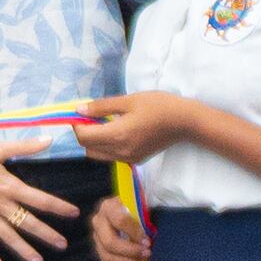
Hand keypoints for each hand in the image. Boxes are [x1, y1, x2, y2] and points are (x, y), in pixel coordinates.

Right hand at [0, 131, 79, 260]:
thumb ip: (25, 146)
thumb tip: (50, 139)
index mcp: (9, 187)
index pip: (40, 199)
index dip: (59, 207)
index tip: (75, 214)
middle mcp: (0, 205)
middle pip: (28, 223)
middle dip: (47, 235)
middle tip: (63, 245)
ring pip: (8, 237)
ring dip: (24, 250)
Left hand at [69, 91, 200, 164]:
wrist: (184, 122)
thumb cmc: (158, 106)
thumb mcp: (128, 101)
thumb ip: (101, 107)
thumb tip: (78, 110)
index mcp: (117, 135)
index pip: (83, 137)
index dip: (77, 125)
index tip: (80, 112)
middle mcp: (120, 152)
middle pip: (88, 148)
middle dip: (84, 132)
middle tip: (91, 116)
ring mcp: (128, 159)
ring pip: (98, 154)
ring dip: (94, 140)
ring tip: (104, 123)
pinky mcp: (135, 160)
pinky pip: (111, 156)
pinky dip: (106, 145)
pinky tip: (117, 130)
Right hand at [88, 193, 150, 260]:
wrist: (134, 213)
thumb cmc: (142, 207)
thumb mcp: (146, 203)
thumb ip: (149, 210)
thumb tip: (151, 228)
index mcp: (109, 207)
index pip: (120, 221)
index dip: (135, 233)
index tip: (148, 241)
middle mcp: (98, 222)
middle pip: (110, 242)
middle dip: (130, 251)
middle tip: (146, 253)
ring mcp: (97, 238)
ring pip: (107, 256)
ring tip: (142, 259)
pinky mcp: (100, 250)